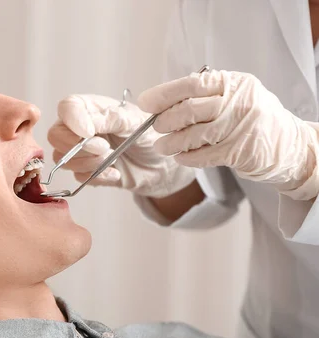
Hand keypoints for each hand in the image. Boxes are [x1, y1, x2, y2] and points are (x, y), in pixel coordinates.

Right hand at [47, 94, 194, 197]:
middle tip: (105, 148)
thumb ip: (110, 118)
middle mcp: (79, 127)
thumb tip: (86, 124)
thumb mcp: (135, 121)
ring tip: (113, 158)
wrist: (161, 165)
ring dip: (89, 162)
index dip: (73, 121)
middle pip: (55, 135)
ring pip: (62, 159)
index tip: (90, 133)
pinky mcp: (84, 171)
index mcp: (90, 108)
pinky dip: (98, 176)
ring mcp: (79, 150)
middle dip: (78, 146)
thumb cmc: (149, 135)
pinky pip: (78, 177)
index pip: (67, 107)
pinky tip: (115, 172)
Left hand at [138, 70, 318, 200]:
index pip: (193, 84)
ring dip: (172, 142)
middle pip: (191, 109)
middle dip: (166, 120)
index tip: (145, 102)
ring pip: (195, 134)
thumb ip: (203, 96)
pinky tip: (180, 157)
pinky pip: (205, 155)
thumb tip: (160, 103)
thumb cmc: (251, 119)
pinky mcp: (241, 151)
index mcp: (233, 83)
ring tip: (162, 146)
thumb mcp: (234, 96)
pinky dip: (188, 157)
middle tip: (155, 127)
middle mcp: (239, 101)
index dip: (164, 94)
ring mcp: (241, 126)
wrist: (288, 145)